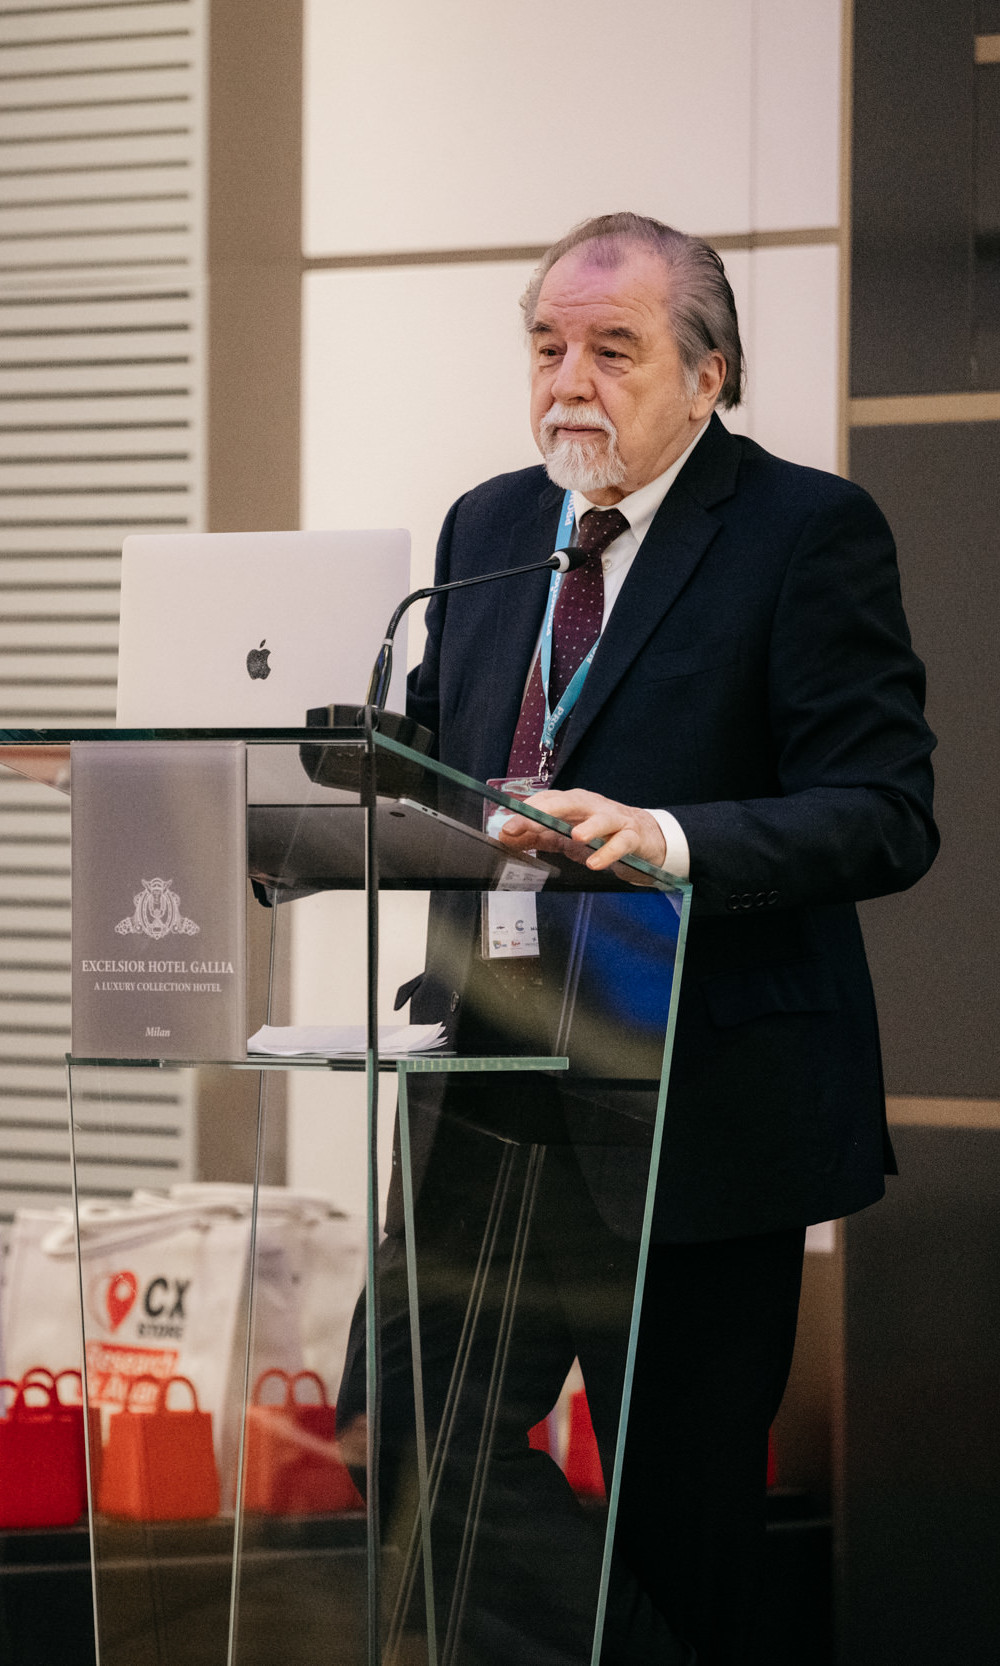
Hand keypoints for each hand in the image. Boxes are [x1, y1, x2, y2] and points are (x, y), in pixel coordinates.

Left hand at [496, 789, 667, 872]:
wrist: (642, 838)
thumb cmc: (599, 834)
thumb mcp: (564, 836)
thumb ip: (535, 836)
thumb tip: (505, 837)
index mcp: (572, 804)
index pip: (547, 800)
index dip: (527, 811)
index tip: (509, 826)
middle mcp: (592, 806)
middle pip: (570, 802)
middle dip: (547, 811)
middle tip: (528, 825)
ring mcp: (614, 820)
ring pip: (602, 819)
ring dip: (590, 826)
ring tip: (576, 836)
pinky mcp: (632, 837)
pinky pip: (622, 843)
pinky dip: (609, 852)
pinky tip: (596, 863)